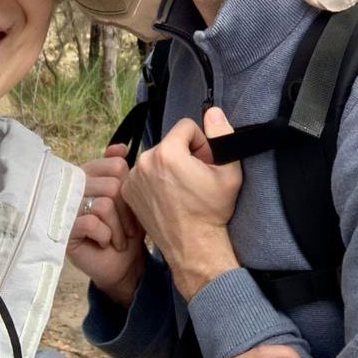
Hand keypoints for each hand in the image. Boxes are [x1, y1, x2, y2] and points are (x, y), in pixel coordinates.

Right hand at [67, 143, 145, 306]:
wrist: (122, 263)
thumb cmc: (127, 227)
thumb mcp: (132, 196)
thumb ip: (124, 171)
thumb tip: (120, 148)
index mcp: (91, 173)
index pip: (116, 164)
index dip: (130, 186)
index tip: (133, 204)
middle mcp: (76, 187)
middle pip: (112, 185)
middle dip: (126, 211)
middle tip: (128, 229)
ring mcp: (68, 208)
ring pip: (103, 204)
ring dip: (118, 227)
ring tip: (118, 238)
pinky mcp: (64, 230)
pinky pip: (90, 223)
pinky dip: (105, 236)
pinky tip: (103, 242)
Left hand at [122, 107, 241, 299]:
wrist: (193, 246)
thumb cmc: (211, 211)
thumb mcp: (229, 172)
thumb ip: (222, 134)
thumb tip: (212, 111)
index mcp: (168, 153)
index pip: (186, 127)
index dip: (201, 143)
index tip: (205, 163)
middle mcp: (145, 162)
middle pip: (171, 142)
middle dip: (185, 154)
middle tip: (196, 179)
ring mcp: (133, 178)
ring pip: (157, 157)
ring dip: (170, 167)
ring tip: (183, 190)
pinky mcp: (129, 192)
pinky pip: (145, 172)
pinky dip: (156, 179)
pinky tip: (168, 196)